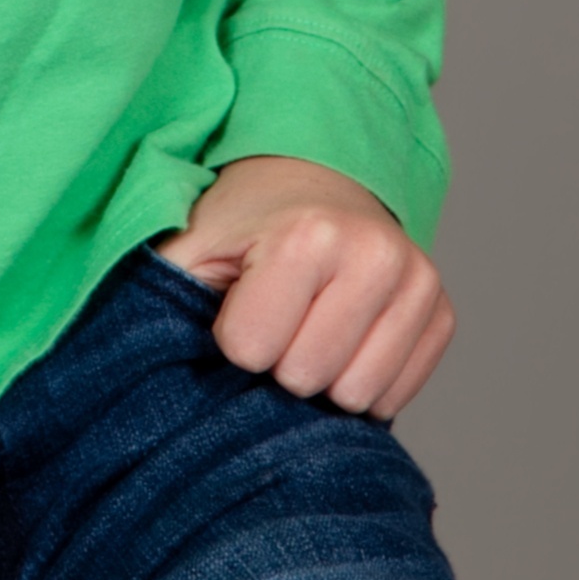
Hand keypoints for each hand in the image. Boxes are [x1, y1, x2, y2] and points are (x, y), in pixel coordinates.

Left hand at [152, 154, 453, 419]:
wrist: (313, 182)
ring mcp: (417, 282)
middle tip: (276, 316)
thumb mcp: (190, 246)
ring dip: (320, 377)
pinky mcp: (441, 313)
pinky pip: (394, 396)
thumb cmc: (243, 225)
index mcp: (308, 235)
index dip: (232, 340)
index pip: (252, 352)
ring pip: (356, 397)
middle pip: (306, 379)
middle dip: (278, 361)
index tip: (237, 304)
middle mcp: (375, 254)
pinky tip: (342, 338)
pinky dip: (359, 381)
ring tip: (307, 326)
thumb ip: (163, 296)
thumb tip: (136, 377)